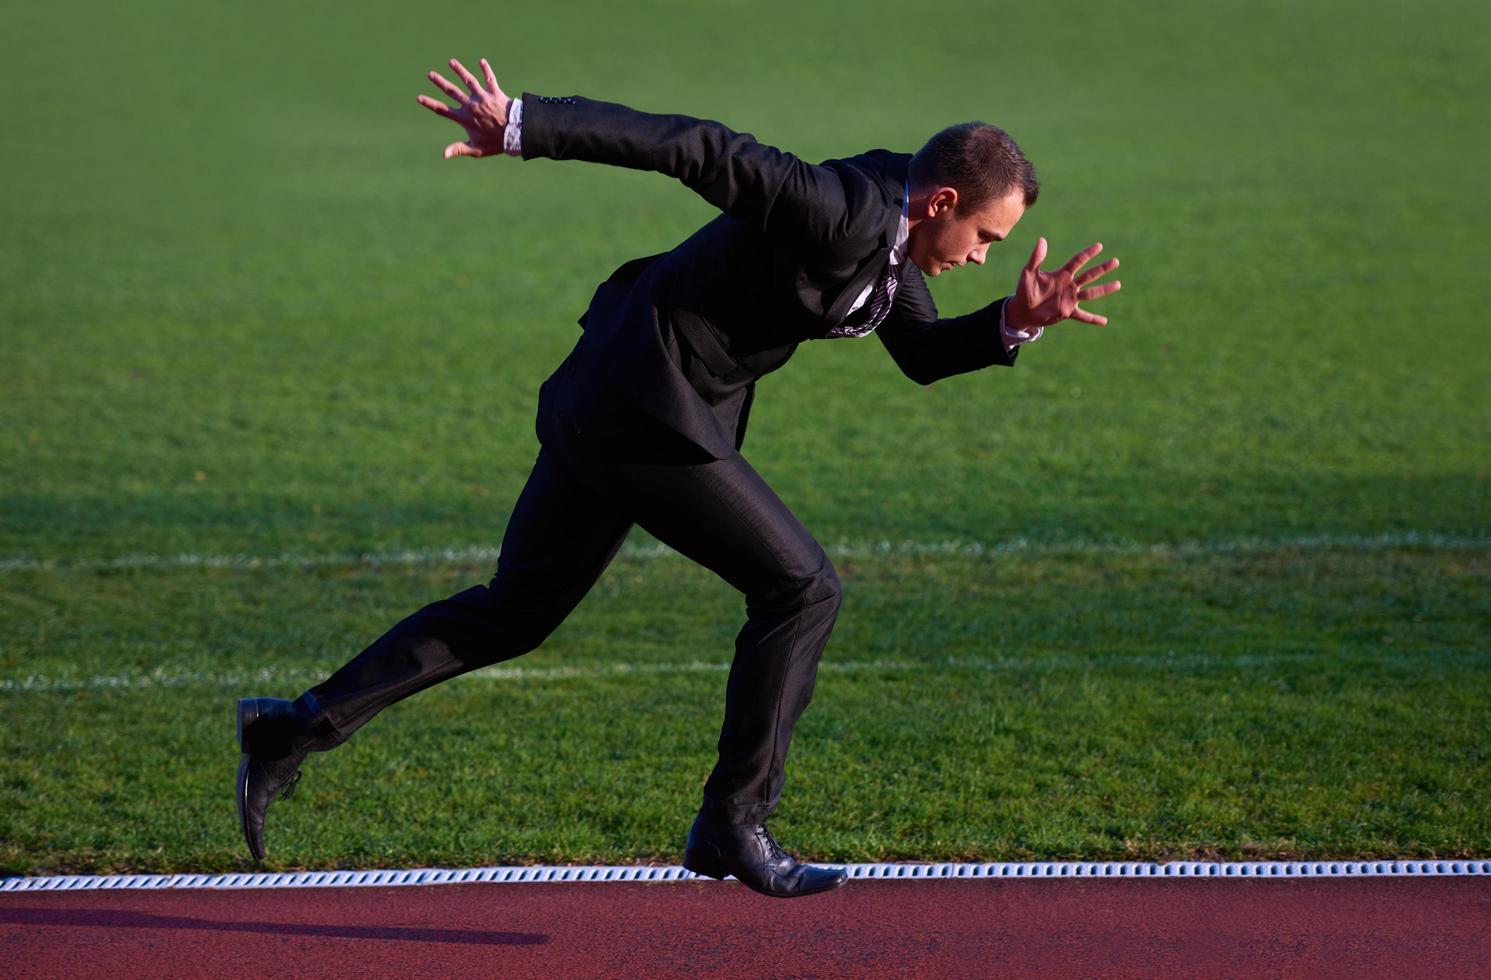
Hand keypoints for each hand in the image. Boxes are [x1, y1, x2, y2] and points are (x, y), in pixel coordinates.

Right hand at [416, 57, 510, 158]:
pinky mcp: (495, 93)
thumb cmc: (496, 143)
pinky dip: (486, 70)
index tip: (419, 97)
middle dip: (440, 82)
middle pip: (452, 91)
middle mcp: (471, 105)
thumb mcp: (476, 149)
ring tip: (451, 62)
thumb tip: (443, 154)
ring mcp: (482, 97)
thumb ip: (459, 149)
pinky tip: (482, 61)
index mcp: (464, 118)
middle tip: (430, 74)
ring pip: (468, 80)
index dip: (430, 103)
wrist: (515, 134)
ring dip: (459, 70)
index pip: (442, 109)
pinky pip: (490, 79)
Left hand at [1005, 238, 1121, 329]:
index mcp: (1061, 274)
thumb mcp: (1028, 273)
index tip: (1099, 246)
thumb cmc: (1025, 290)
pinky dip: (1093, 319)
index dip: (1088, 254)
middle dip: (1102, 268)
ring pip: (1091, 293)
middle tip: (1116, 261)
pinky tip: (1105, 322)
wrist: (1023, 310)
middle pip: (1089, 275)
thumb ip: (1036, 258)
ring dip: (1104, 289)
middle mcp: (1069, 285)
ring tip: (1118, 284)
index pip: (1077, 261)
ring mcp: (1070, 299)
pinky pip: (1083, 316)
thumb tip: (1042, 239)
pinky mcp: (1067, 312)